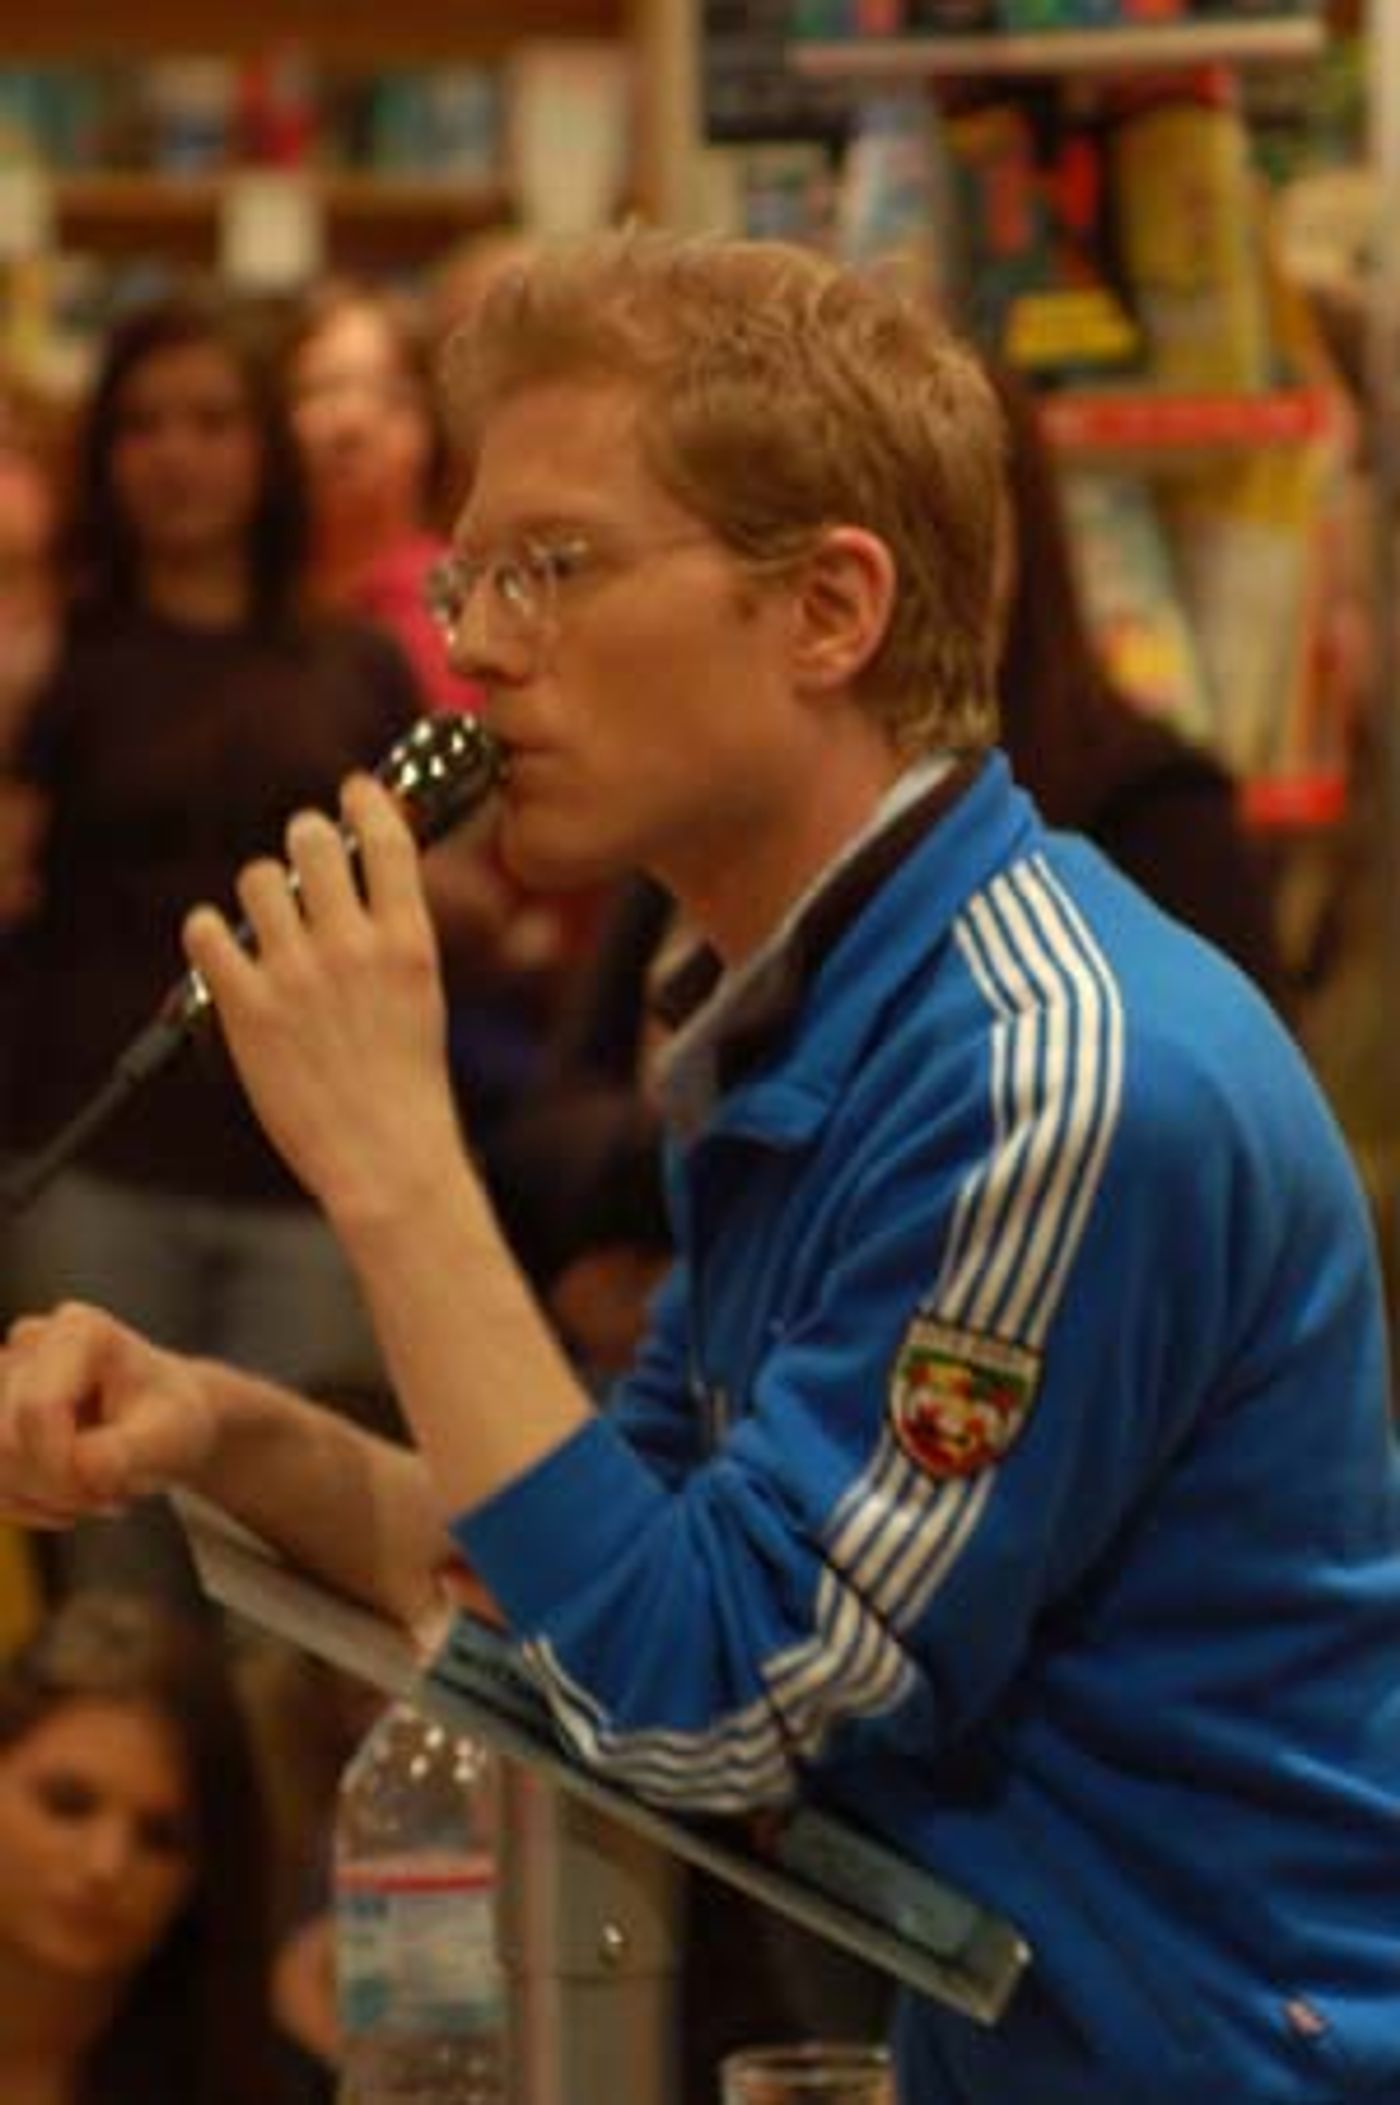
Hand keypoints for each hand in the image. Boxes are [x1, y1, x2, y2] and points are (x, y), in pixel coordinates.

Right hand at [0, 1303, 216, 1525]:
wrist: (168, 1418)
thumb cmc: (172, 1420)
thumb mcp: (166, 1438)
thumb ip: (122, 1453)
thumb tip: (78, 1467)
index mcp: (79, 1332)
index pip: (38, 1410)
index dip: (61, 1468)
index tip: (112, 1495)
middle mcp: (32, 1341)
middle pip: (7, 1439)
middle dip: (56, 1488)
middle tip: (110, 1499)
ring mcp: (5, 1372)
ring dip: (37, 1499)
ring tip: (93, 1496)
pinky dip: (20, 1502)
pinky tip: (65, 1502)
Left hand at [182, 773, 465, 1228]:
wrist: (384, 1155)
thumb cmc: (407, 1083)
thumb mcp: (423, 994)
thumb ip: (394, 934)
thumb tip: (364, 879)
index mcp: (407, 942)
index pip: (385, 838)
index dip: (366, 800)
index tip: (354, 791)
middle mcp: (352, 947)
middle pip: (313, 840)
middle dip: (306, 839)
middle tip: (302, 855)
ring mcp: (297, 975)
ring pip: (256, 878)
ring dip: (259, 889)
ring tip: (266, 918)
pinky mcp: (246, 1008)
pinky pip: (207, 931)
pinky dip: (209, 932)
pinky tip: (220, 945)